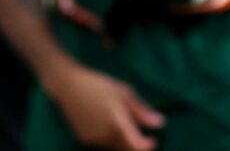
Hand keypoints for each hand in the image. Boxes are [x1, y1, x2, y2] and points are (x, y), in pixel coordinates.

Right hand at [44, 63, 164, 150]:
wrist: (68, 87)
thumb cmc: (99, 85)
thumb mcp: (124, 92)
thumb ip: (141, 110)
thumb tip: (160, 124)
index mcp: (117, 123)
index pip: (137, 147)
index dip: (148, 146)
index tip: (153, 139)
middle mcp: (106, 136)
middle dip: (137, 146)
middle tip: (142, 133)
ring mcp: (94, 141)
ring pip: (115, 149)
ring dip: (124, 144)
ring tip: (124, 125)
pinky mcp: (85, 141)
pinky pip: (104, 146)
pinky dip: (112, 141)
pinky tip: (110, 126)